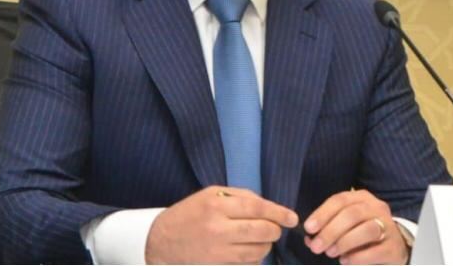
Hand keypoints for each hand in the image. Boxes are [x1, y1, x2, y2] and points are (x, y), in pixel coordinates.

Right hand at [145, 186, 297, 263]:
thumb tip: (268, 207)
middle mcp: (218, 228)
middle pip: (261, 231)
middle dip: (275, 230)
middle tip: (275, 228)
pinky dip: (254, 259)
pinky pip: (246, 264)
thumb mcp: (210, 194)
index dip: (279, 213)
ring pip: (257, 251)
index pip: (257, 208)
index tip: (292, 218)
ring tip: (261, 239)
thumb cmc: (189, 213)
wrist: (160, 240)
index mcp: (217, 205)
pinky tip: (249, 251)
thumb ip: (240, 197)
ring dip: (266, 245)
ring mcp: (217, 251)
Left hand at [303, 190, 408, 264]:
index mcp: (362, 198)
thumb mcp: (346, 223)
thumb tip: (310, 238)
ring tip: (331, 253)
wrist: (394, 245)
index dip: (323, 213)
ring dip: (344, 242)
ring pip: (367, 230)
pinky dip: (357, 257)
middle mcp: (377, 208)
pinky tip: (345, 260)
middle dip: (331, 231)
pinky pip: (375, 251)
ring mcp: (388, 227)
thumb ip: (328, 227)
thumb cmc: (363, 232)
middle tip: (316, 247)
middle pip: (353, 214)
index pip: (340, 200)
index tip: (309, 228)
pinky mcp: (394, 247)